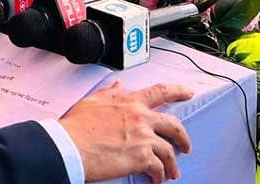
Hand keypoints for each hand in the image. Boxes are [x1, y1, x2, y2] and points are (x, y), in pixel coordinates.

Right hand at [60, 82, 192, 183]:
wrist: (71, 145)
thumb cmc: (77, 125)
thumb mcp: (93, 101)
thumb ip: (109, 93)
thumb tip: (118, 85)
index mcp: (130, 102)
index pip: (160, 92)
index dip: (178, 91)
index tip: (188, 92)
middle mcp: (141, 117)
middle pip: (173, 125)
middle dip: (183, 137)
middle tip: (185, 145)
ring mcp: (143, 137)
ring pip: (169, 151)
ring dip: (172, 163)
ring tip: (172, 172)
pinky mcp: (141, 157)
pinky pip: (158, 168)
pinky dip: (160, 175)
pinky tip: (157, 180)